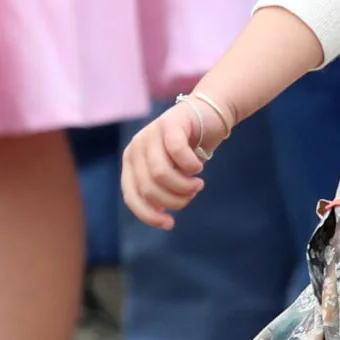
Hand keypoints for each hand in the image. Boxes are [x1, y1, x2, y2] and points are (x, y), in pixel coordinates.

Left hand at [121, 98, 229, 230]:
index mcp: (132, 162)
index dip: (149, 215)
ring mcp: (151, 133)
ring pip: (161, 174)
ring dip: (184, 186)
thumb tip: (159, 213)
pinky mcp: (170, 123)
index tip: (169, 223)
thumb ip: (160, 190)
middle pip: (149, 188)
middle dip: (174, 200)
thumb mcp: (171, 173)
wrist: (207, 115)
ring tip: (197, 184)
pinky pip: (177, 153)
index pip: (132, 196)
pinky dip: (191, 166)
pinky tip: (198, 167)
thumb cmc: (188, 150)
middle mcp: (136, 146)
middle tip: (191, 195)